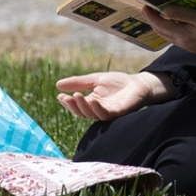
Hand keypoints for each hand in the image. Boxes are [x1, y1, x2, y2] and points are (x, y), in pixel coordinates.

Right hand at [55, 71, 174, 120]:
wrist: (138, 83)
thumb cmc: (117, 83)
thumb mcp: (94, 80)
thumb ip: (78, 83)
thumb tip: (57, 85)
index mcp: (91, 103)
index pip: (77, 106)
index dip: (68, 103)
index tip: (60, 96)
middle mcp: (98, 110)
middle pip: (82, 113)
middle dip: (73, 106)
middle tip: (67, 97)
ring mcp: (108, 112)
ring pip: (92, 115)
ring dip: (83, 107)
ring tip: (76, 96)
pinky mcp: (118, 112)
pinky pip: (106, 114)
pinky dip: (98, 109)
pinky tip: (92, 100)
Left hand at [142, 5, 195, 53]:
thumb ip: (182, 14)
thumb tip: (164, 11)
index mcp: (183, 36)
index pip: (161, 25)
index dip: (151, 15)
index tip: (144, 6)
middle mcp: (183, 43)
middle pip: (162, 32)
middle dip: (153, 21)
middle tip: (147, 9)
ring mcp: (188, 46)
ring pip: (168, 36)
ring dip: (161, 25)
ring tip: (156, 15)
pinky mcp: (194, 46)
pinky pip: (176, 37)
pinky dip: (170, 29)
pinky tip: (173, 23)